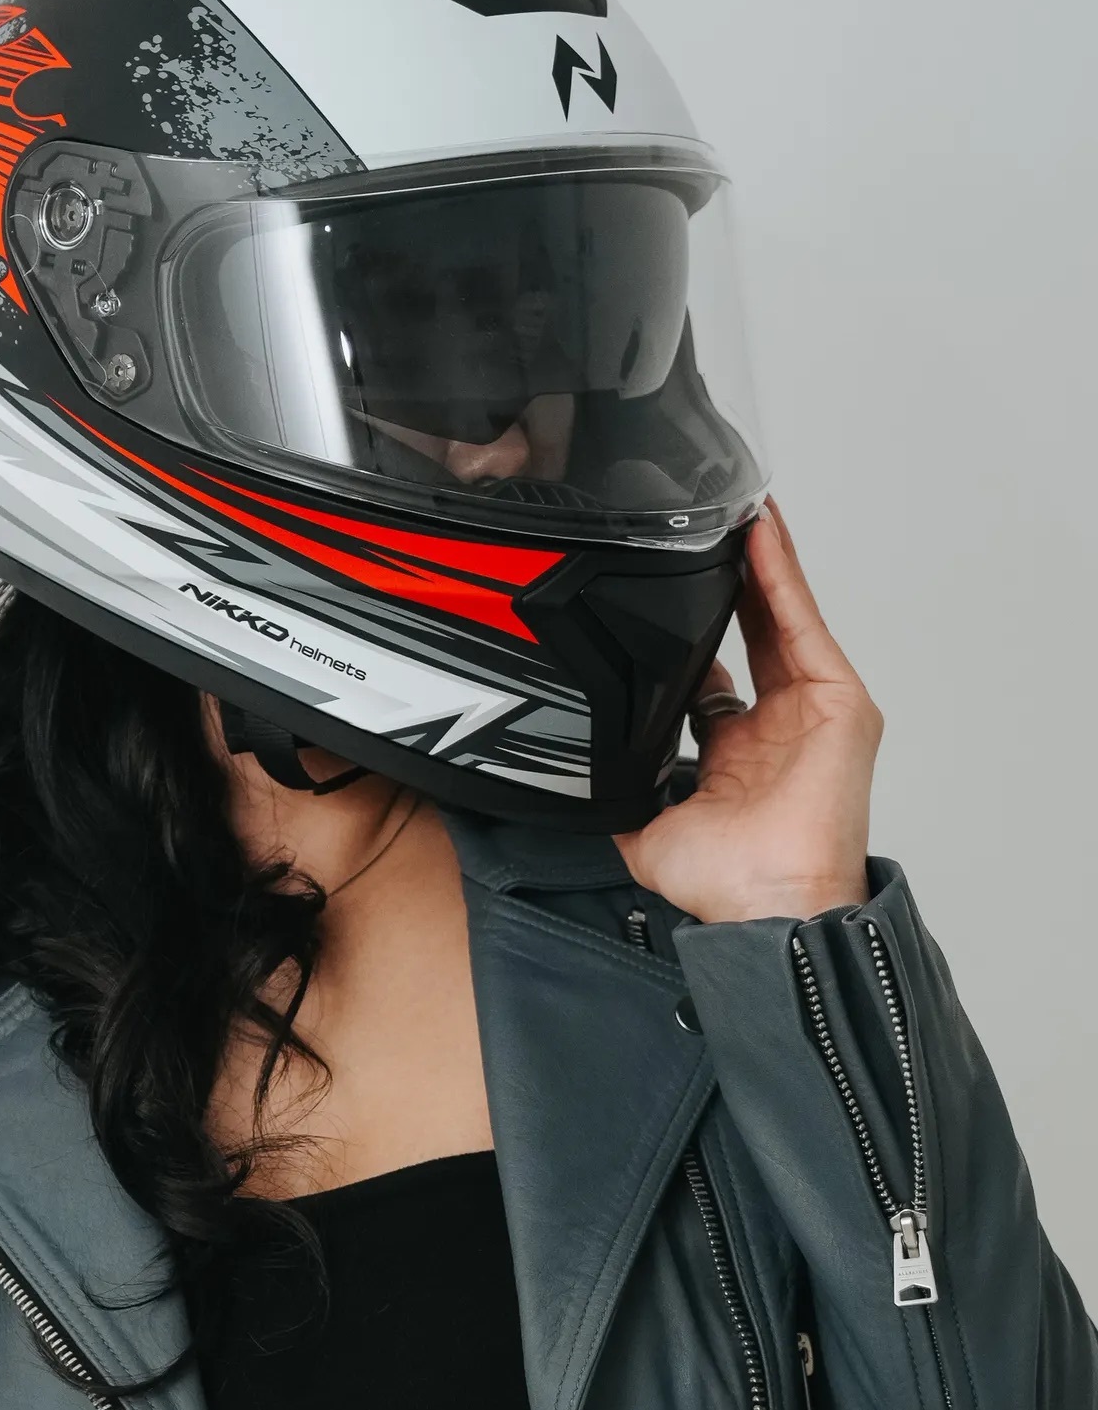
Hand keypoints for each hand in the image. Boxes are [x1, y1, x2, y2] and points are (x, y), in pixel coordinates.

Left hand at [613, 501, 881, 924]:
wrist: (767, 902)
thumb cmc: (727, 883)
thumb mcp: (645, 832)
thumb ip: (615, 799)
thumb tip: (572, 786)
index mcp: (735, 754)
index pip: (713, 674)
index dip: (691, 632)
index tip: (663, 594)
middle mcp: (777, 726)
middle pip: (754, 631)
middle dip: (729, 578)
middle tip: (701, 528)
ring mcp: (812, 709)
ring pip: (781, 615)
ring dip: (759, 561)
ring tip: (734, 508)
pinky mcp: (838, 699)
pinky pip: (801, 622)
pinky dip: (780, 575)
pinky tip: (759, 534)